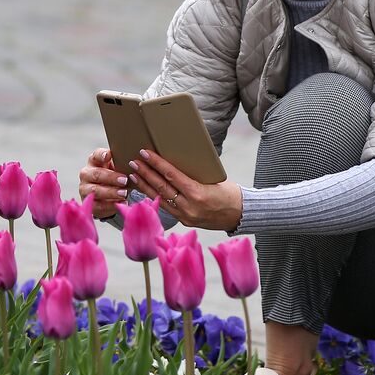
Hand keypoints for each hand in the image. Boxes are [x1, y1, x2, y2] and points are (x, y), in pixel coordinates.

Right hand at [78, 147, 127, 218]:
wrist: (106, 196)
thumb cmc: (114, 177)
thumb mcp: (116, 168)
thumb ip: (122, 163)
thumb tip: (135, 162)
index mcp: (94, 161)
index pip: (96, 155)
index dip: (101, 155)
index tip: (108, 155)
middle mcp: (87, 174)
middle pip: (96, 174)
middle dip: (111, 177)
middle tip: (125, 180)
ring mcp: (85, 189)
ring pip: (95, 190)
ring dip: (111, 192)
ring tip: (124, 193)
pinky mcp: (89, 203)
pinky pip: (99, 204)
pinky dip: (111, 204)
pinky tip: (122, 202)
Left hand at [127, 149, 242, 231]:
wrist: (240, 215)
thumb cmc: (229, 193)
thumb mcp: (213, 180)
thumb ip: (192, 176)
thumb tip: (172, 164)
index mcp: (198, 193)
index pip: (171, 175)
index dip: (156, 163)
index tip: (145, 153)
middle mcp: (189, 206)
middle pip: (162, 187)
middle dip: (146, 173)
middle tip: (134, 162)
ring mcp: (186, 216)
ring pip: (160, 199)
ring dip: (145, 186)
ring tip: (134, 175)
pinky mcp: (184, 220)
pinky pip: (166, 207)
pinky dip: (154, 197)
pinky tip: (146, 189)